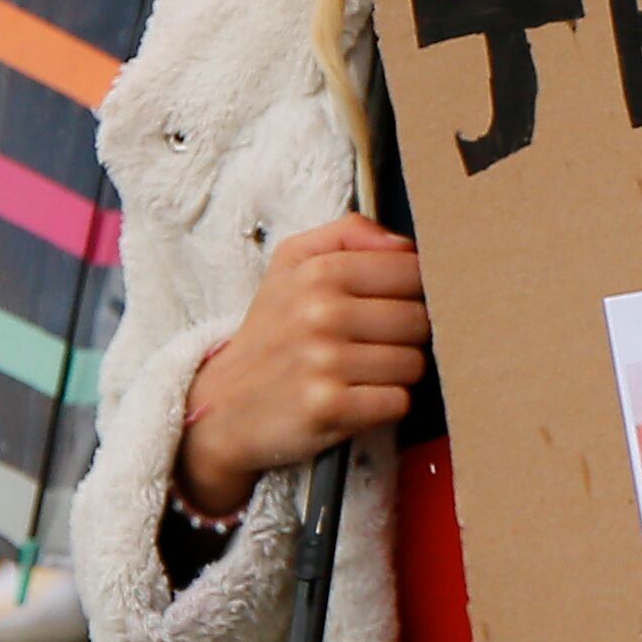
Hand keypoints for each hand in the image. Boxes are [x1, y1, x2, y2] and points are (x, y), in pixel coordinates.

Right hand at [174, 215, 427, 513]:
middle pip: (419, 320)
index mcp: (318, 271)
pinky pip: (399, 402)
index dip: (412, 291)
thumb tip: (403, 244)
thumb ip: (348, 233)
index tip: (390, 305)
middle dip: (407, 336)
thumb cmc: (271, 331)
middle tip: (373, 344)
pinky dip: (386, 405)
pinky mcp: (328, 408)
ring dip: (397, 373)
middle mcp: (320, 313)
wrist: (223, 406)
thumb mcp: (292, 262)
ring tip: (362, 372)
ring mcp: (324, 362)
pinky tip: (358, 399)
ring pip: (413, 363)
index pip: (412, 271)